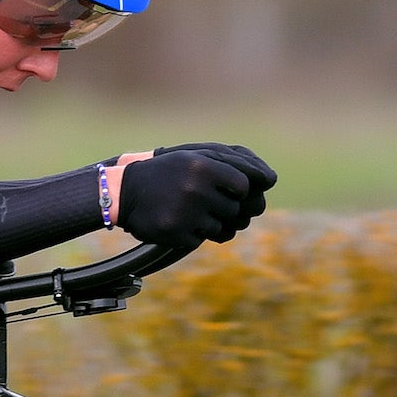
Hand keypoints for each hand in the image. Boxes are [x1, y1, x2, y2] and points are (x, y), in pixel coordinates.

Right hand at [115, 143, 275, 248]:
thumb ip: (234, 162)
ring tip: (191, 210)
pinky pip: (204, 239)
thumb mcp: (197, 156)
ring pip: (223, 227)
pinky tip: (180, 221)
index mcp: (203, 166)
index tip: (224, 188)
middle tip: (206, 200)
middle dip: (226, 207)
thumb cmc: (169, 171)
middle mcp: (196, 190)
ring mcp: (186, 214)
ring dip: (212, 221)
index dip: (238, 189)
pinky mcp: (177, 235)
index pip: (246, 185)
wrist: (126, 193)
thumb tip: (271, 179)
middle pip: (237, 209)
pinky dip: (196, 233)